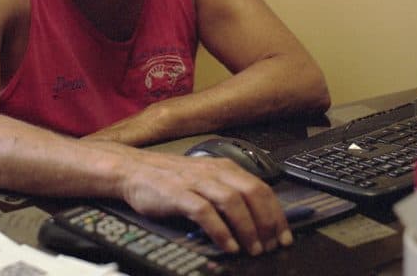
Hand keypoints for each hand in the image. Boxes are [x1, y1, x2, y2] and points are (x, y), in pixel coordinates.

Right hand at [117, 150, 291, 254]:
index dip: (277, 213)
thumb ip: (227, 192)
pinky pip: (206, 212)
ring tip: (253, 249)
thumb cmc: (168, 179)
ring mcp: (195, 182)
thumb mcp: (204, 179)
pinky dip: (221, 231)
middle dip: (267, 222)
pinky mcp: (178, 194)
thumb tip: (255, 219)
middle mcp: (213, 172)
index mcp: (224, 167)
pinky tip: (228, 246)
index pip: (261, 187)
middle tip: (272, 245)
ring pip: (233, 202)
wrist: (132, 170)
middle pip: (252, 193)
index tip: (284, 235)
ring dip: (248, 228)